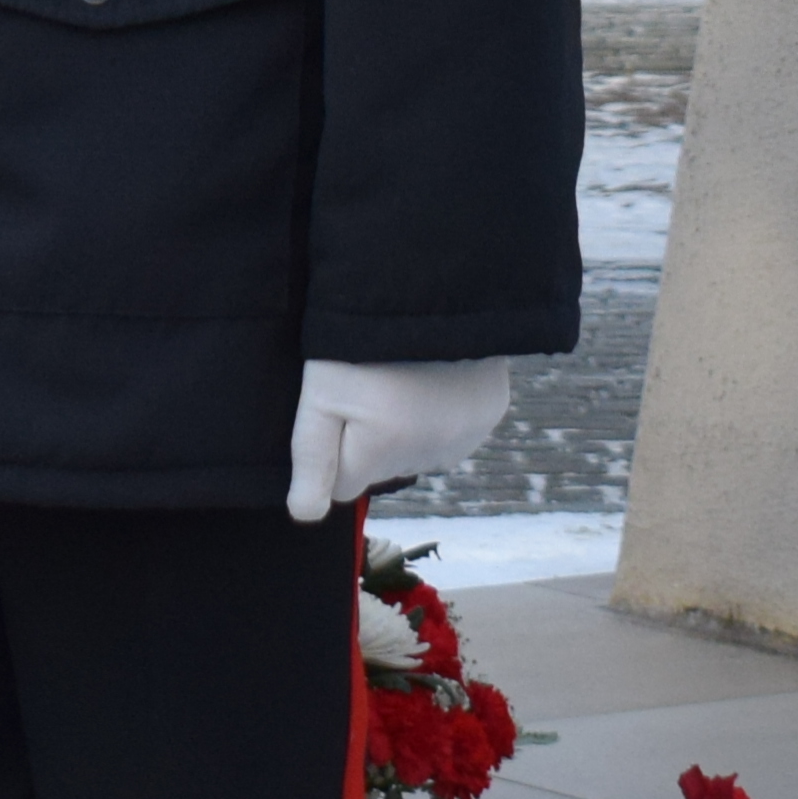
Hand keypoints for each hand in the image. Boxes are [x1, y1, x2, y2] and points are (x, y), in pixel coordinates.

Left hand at [288, 355, 514, 520]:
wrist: (434, 282)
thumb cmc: (360, 338)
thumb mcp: (321, 390)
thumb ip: (312, 457)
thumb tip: (306, 516)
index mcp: (386, 450)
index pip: (343, 486)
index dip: (333, 450)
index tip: (336, 409)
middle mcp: (433, 454)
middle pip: (382, 470)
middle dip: (370, 439)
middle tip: (368, 383)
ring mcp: (467, 435)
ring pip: (417, 452)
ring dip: (406, 427)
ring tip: (399, 375)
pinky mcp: (490, 412)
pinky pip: (452, 432)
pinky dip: (439, 412)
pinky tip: (430, 377)